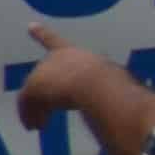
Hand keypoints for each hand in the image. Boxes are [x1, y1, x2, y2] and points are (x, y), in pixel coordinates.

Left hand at [9, 37, 123, 134]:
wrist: (97, 84)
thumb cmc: (112, 82)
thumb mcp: (111, 82)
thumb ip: (110, 86)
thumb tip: (127, 102)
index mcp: (75, 54)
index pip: (55, 41)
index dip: (43, 34)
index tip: (30, 26)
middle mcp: (55, 59)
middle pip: (43, 75)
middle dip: (44, 93)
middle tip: (46, 110)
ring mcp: (43, 72)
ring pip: (33, 93)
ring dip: (36, 110)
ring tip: (40, 127)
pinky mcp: (34, 88)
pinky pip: (26, 104)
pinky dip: (28, 116)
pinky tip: (34, 128)